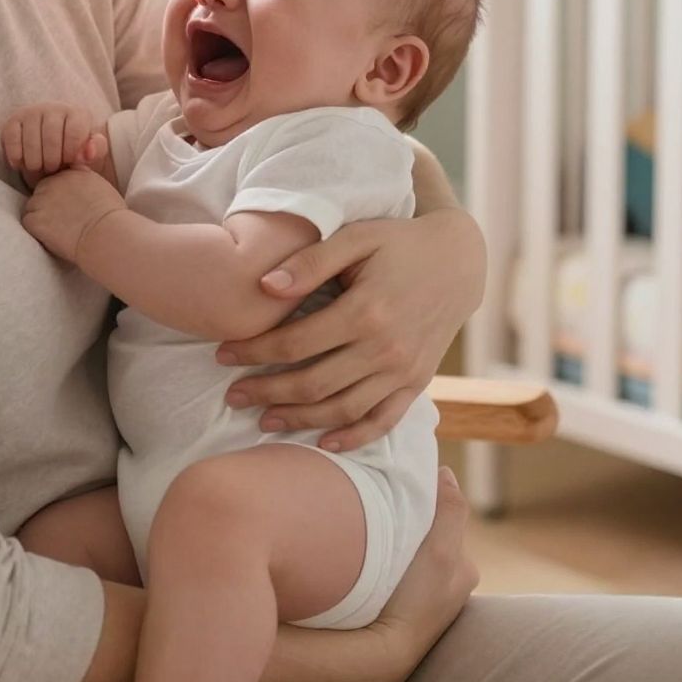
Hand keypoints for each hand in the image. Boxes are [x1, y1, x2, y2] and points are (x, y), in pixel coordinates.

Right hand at [3, 103, 109, 186]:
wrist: (51, 149)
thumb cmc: (73, 152)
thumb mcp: (89, 153)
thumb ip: (96, 151)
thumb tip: (87, 152)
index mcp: (77, 114)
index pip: (74, 134)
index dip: (70, 155)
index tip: (69, 163)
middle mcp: (54, 107)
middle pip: (51, 139)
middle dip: (52, 162)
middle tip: (53, 170)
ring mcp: (32, 112)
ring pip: (30, 142)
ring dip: (34, 163)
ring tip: (40, 168)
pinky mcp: (13, 120)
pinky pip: (11, 140)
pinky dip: (16, 157)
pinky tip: (22, 164)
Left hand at [22, 167, 124, 263]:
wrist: (105, 232)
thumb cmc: (110, 215)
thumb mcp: (100, 185)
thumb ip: (84, 177)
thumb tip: (79, 174)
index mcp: (69, 173)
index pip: (55, 181)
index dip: (59, 197)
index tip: (68, 209)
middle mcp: (52, 182)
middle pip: (41, 192)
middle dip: (47, 206)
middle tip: (62, 222)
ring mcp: (40, 200)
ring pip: (32, 208)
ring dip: (41, 218)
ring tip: (59, 231)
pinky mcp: (34, 218)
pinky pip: (29, 223)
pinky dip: (37, 232)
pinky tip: (53, 237)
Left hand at [215, 207, 485, 452]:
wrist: (459, 262)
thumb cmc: (399, 243)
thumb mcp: (357, 237)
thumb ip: (311, 262)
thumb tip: (264, 286)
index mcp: (365, 311)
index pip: (294, 343)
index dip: (253, 352)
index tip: (223, 353)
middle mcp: (385, 349)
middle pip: (312, 384)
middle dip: (265, 392)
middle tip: (231, 395)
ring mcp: (404, 371)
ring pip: (342, 409)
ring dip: (299, 419)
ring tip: (263, 419)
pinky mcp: (417, 383)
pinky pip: (383, 421)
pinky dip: (353, 437)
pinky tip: (324, 443)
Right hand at [373, 468, 478, 676]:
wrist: (384, 654)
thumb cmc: (417, 601)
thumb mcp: (442, 549)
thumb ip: (451, 509)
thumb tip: (447, 473)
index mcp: (466, 571)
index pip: (447, 524)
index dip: (427, 505)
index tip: (401, 492)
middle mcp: (451, 589)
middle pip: (430, 541)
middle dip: (413, 527)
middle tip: (384, 512)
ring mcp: (426, 602)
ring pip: (412, 558)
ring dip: (397, 545)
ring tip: (374, 534)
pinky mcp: (403, 612)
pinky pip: (398, 576)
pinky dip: (387, 565)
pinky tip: (369, 562)